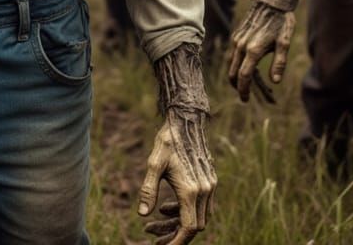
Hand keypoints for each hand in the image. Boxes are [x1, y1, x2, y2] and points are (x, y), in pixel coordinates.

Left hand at [138, 110, 215, 243]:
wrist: (187, 120)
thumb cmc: (168, 140)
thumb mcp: (154, 164)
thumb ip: (149, 190)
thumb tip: (142, 215)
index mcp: (191, 190)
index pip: (188, 228)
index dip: (176, 241)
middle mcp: (204, 191)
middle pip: (193, 226)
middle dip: (173, 234)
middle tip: (151, 233)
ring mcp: (209, 186)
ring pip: (197, 217)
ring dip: (177, 222)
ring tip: (154, 220)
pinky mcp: (209, 180)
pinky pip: (200, 205)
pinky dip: (184, 210)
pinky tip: (165, 206)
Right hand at [227, 0, 295, 101]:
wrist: (270, 0)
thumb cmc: (281, 22)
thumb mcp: (284, 43)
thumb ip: (279, 63)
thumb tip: (274, 81)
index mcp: (253, 49)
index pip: (244, 76)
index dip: (243, 90)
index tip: (245, 100)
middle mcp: (241, 45)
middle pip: (233, 72)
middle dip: (238, 86)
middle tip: (247, 96)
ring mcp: (237, 39)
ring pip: (231, 63)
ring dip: (237, 75)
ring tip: (247, 84)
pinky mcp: (237, 35)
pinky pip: (233, 54)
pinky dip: (237, 64)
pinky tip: (246, 67)